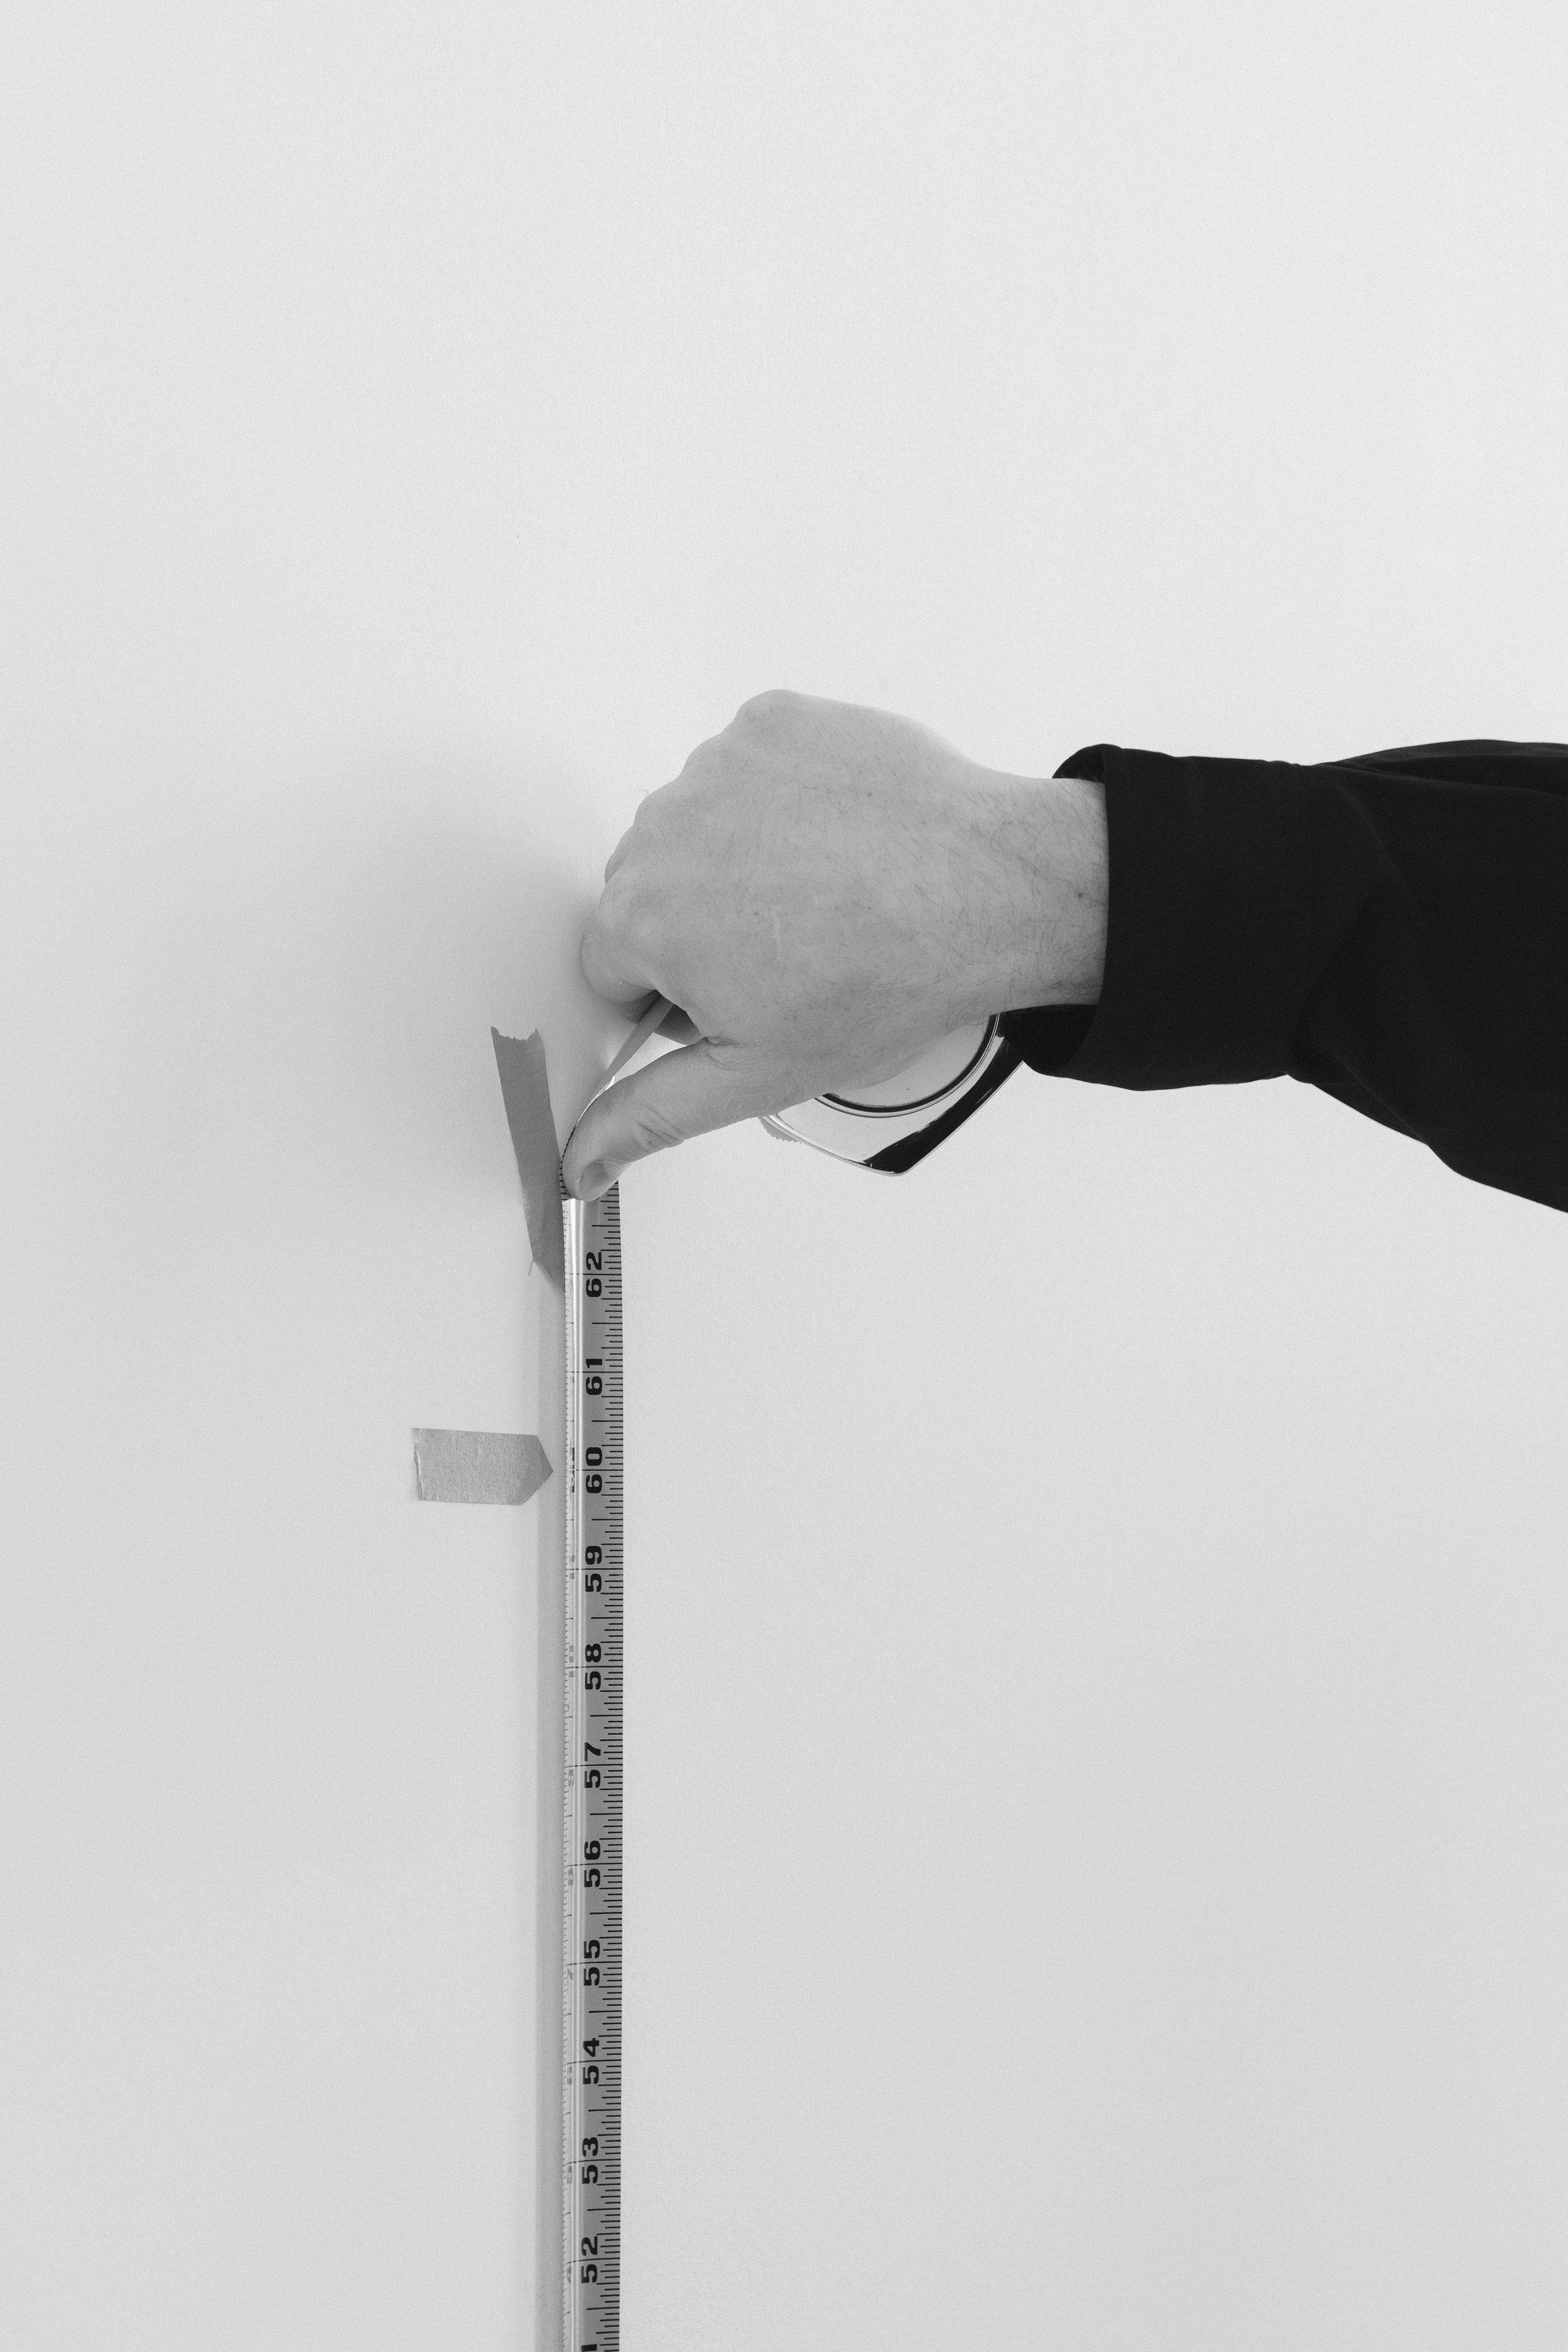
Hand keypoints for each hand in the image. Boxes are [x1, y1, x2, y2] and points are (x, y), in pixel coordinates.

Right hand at [562, 689, 1106, 1197]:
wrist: (992, 891)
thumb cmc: (890, 978)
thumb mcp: (759, 1074)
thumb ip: (651, 1115)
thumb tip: (581, 1158)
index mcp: (643, 918)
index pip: (612, 965)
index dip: (676, 994)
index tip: (738, 996)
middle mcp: (665, 827)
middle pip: (647, 891)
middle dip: (700, 925)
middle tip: (789, 953)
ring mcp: (719, 765)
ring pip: (696, 827)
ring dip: (740, 857)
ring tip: (822, 895)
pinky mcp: (772, 722)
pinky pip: (746, 768)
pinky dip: (782, 800)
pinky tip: (834, 840)